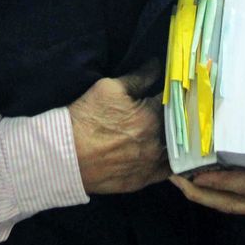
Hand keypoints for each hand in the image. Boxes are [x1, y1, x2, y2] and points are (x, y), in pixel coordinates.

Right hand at [68, 60, 168, 194]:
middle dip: (177, 115)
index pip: (174, 99)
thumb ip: (139, 76)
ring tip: (173, 130)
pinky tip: (169, 153)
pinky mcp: (145, 180)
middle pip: (177, 125)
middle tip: (176, 109)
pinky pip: (167, 171)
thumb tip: (158, 64)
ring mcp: (152, 163)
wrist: (67, 155)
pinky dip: (170, 161)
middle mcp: (157, 141)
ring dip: (176, 139)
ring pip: (176, 148)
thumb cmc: (87, 117)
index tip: (176, 89)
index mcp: (152, 115)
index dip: (175, 93)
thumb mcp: (109, 87)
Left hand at [169, 85, 244, 229]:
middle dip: (201, 192)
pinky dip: (222, 195)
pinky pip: (241, 205)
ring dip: (207, 195)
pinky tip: (208, 183)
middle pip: (231, 203)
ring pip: (233, 206)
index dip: (223, 181)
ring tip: (182, 179)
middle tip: (174, 178)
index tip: (197, 173)